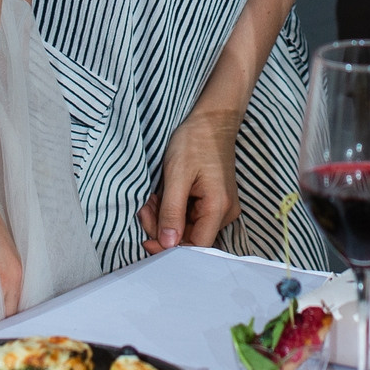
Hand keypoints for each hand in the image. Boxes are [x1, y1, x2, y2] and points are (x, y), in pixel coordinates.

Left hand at [137, 108, 240, 253]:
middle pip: (190, 238)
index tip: (147, 241)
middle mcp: (224, 212)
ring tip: (152, 199)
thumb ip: (171, 212)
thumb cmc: (195, 142)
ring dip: (165, 219)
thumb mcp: (177, 175)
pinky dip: (173, 210)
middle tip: (145, 209)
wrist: (212, 120)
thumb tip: (167, 244)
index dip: (170, 249)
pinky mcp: (213, 202)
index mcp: (218, 207)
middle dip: (163, 229)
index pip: (196, 246)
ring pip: (188, 228)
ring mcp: (220, 207)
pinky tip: (161, 197)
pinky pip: (190, 217)